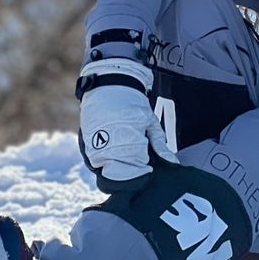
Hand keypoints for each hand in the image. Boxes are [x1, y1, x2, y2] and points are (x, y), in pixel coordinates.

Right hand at [77, 57, 177, 190]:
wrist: (110, 84)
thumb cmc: (134, 104)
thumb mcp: (150, 122)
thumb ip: (160, 145)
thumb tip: (173, 163)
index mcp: (127, 143)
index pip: (133, 174)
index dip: (141, 174)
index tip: (148, 169)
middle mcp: (107, 148)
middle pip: (118, 175)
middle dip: (128, 172)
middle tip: (138, 161)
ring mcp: (93, 147)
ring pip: (104, 171)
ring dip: (115, 166)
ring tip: (126, 153)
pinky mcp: (85, 143)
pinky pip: (94, 161)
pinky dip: (104, 160)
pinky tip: (113, 150)